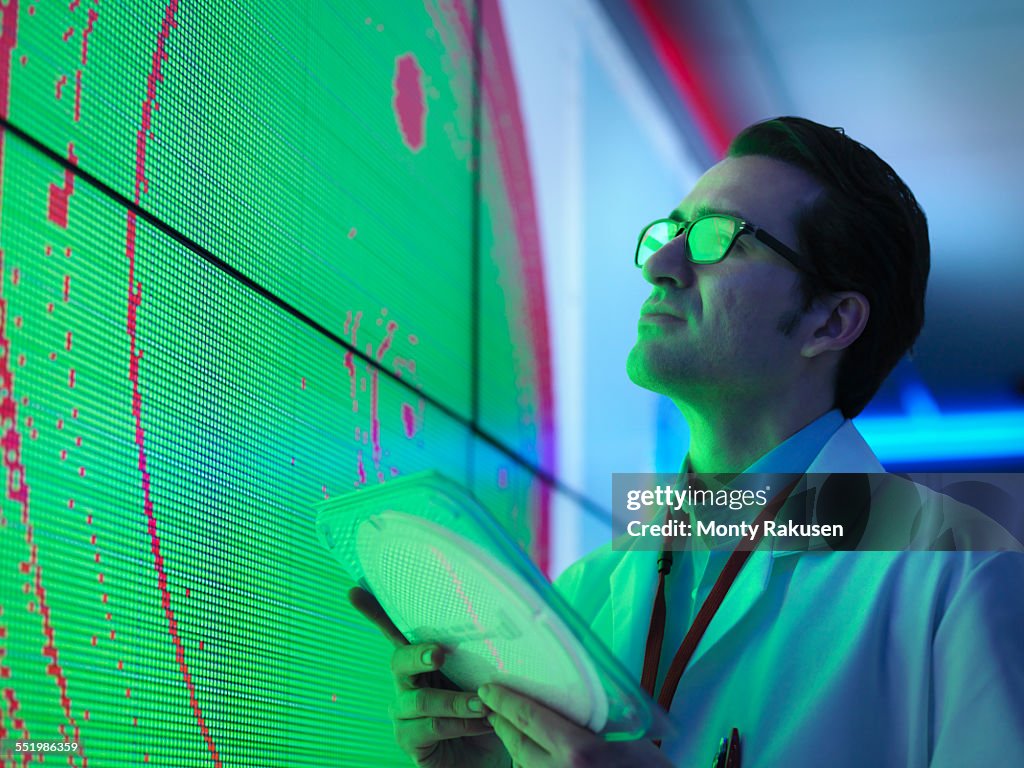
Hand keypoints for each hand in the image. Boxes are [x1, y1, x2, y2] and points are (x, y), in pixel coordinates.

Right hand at [348, 587, 509, 767]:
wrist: (490, 755)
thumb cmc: (485, 710)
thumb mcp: (484, 678)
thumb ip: (480, 657)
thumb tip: (499, 628)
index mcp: (421, 661)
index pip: (395, 632)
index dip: (374, 612)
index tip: (354, 591)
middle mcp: (407, 684)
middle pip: (399, 660)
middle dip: (418, 655)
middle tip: (438, 654)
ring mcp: (404, 714)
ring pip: (420, 700)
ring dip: (456, 702)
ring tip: (484, 705)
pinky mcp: (410, 740)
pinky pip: (432, 727)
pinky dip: (460, 724)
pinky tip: (483, 724)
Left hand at [478, 683, 673, 767]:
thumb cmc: (649, 764)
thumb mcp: (625, 729)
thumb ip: (593, 712)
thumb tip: (571, 686)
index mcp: (576, 750)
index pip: (527, 718)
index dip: (504, 701)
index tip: (488, 690)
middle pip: (516, 743)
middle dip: (500, 722)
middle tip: (491, 705)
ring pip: (522, 764)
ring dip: (513, 744)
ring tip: (507, 725)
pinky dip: (529, 763)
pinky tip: (531, 753)